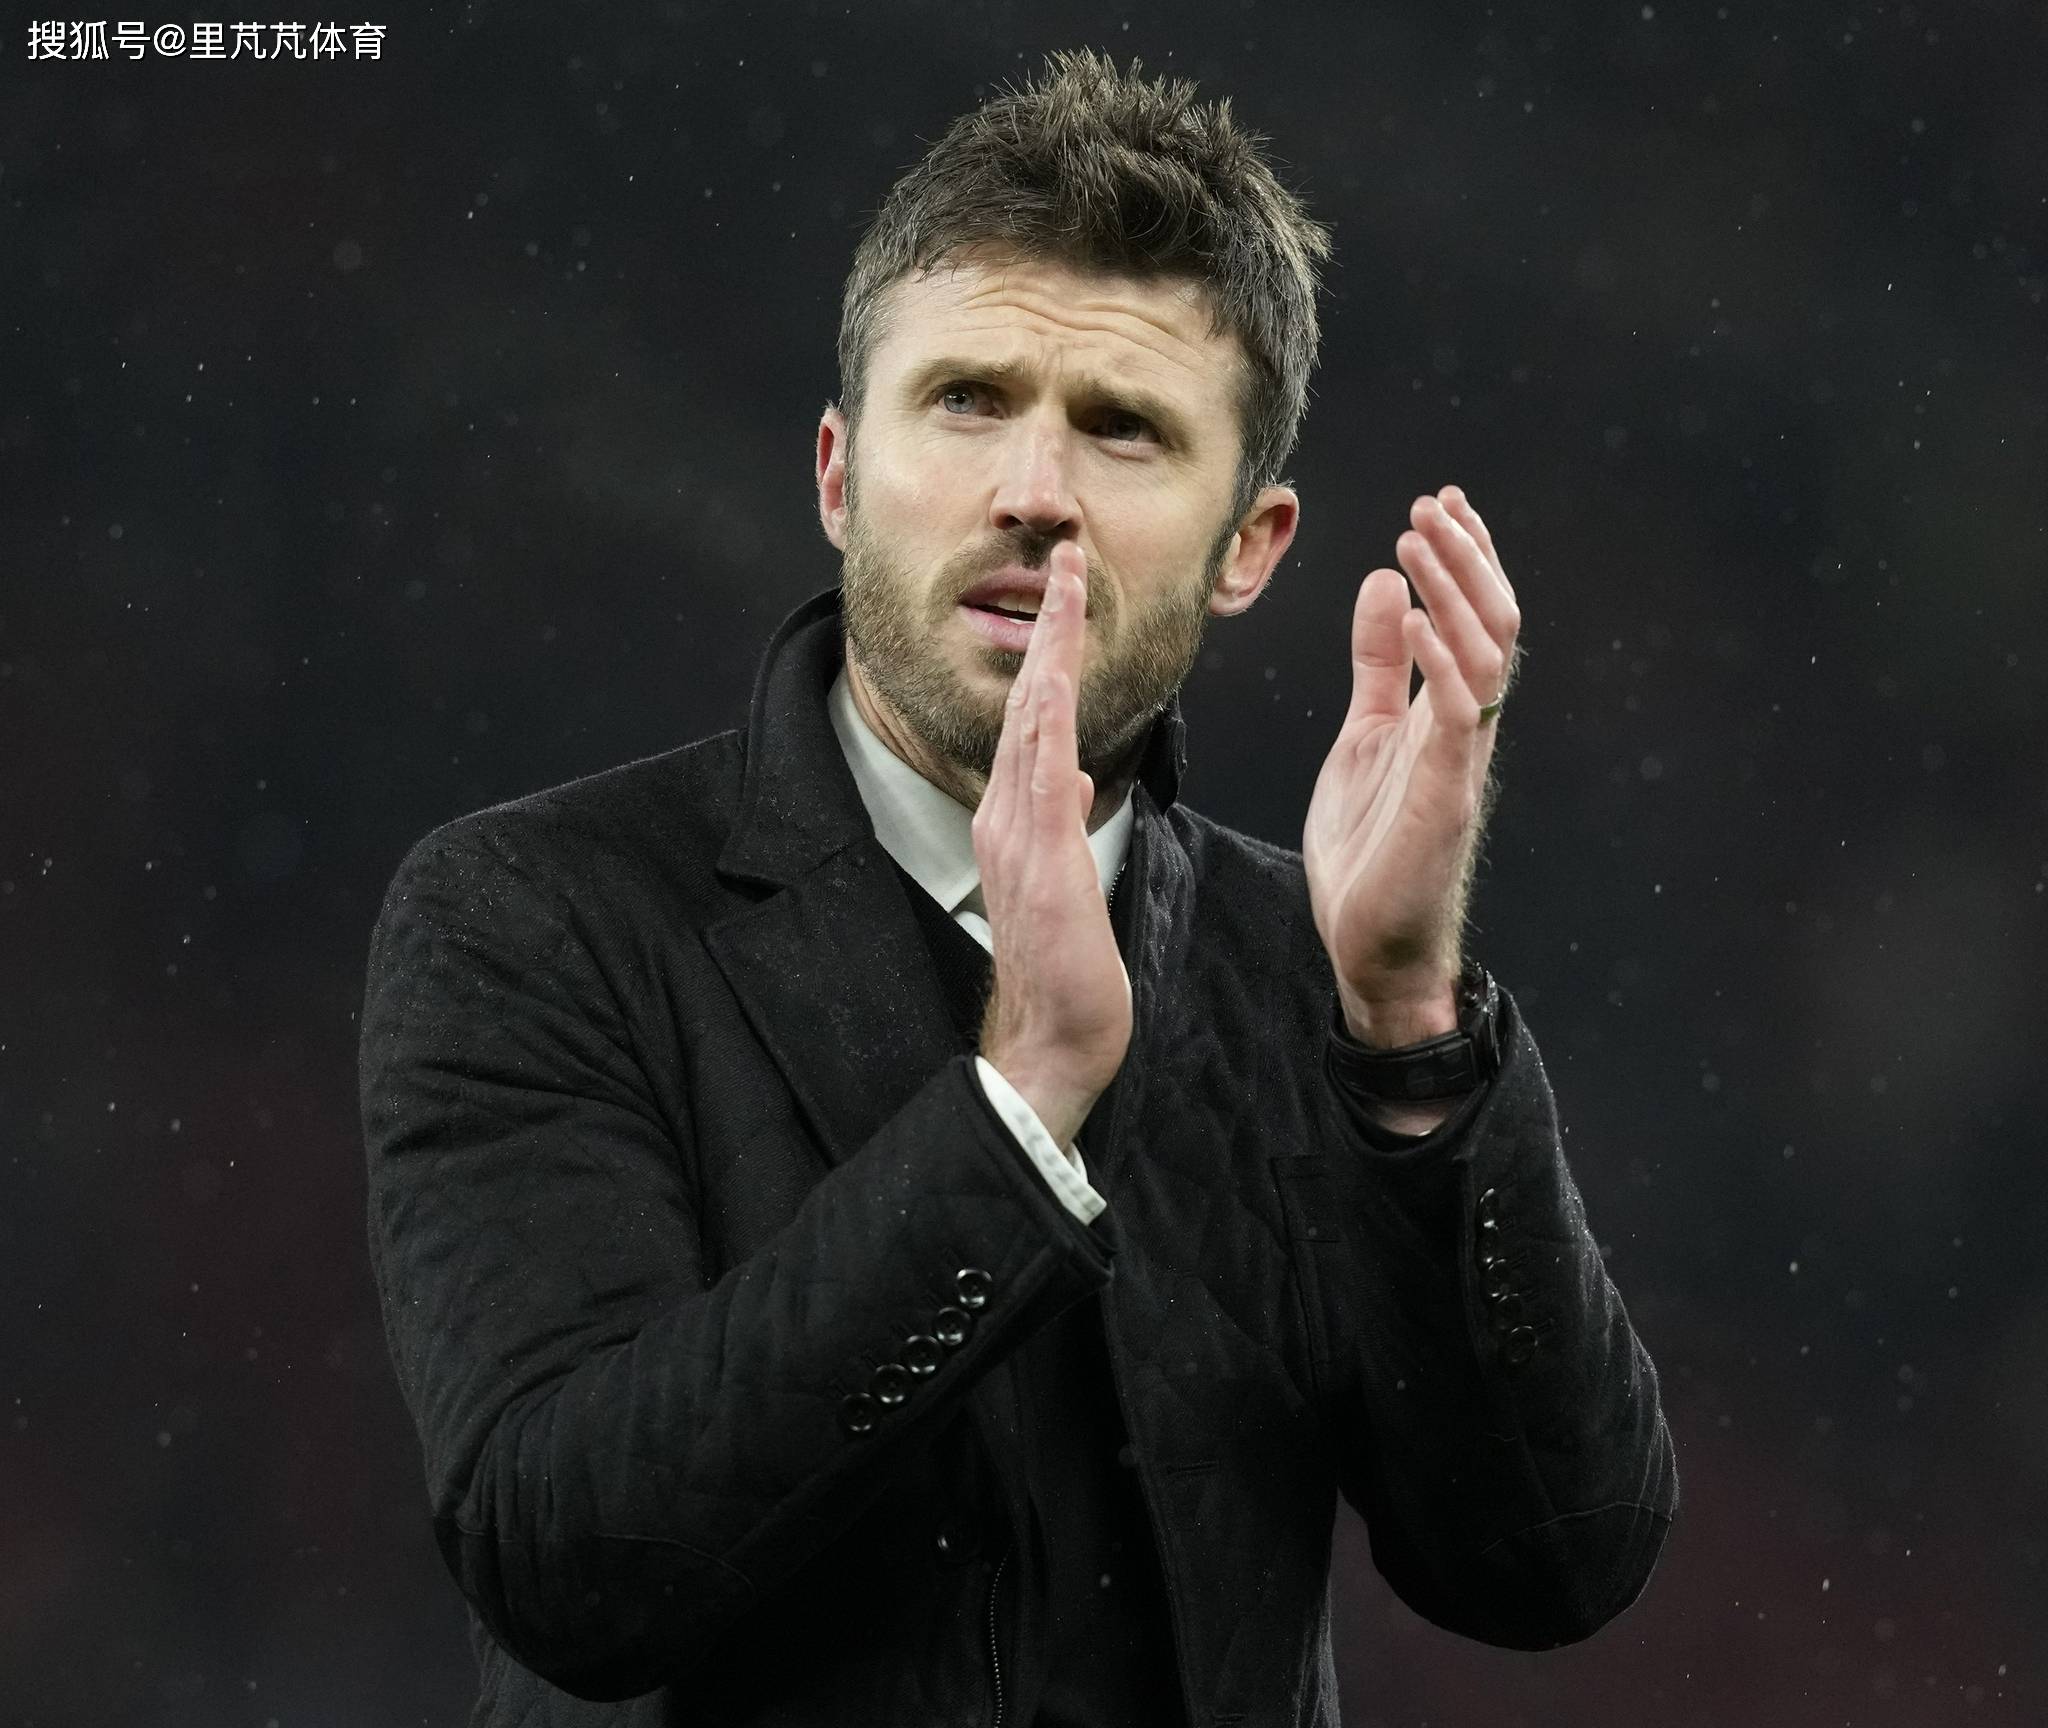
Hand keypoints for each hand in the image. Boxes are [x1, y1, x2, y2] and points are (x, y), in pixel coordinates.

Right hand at [972, 541, 1132, 1147]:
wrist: (1052, 1038)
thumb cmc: (1066, 970)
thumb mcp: (1066, 881)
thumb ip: (1061, 825)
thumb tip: (1072, 780)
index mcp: (1015, 817)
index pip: (1035, 717)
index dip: (1050, 652)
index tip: (1067, 595)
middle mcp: (1005, 813)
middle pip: (1029, 701)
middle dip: (1048, 626)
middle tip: (1064, 559)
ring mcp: (1017, 833)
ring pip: (1032, 721)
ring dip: (1049, 650)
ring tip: (1064, 588)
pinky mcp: (1041, 858)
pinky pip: (1044, 772)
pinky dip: (1049, 717)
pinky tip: (1057, 676)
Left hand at [1304, 486, 1520, 1036]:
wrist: (1371, 947)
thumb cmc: (1371, 848)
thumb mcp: (1363, 734)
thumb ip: (1375, 665)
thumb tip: (1381, 583)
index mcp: (1448, 712)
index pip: (1473, 617)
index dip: (1464, 557)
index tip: (1440, 501)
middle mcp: (1465, 728)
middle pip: (1491, 623)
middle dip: (1465, 558)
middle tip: (1430, 505)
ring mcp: (1460, 761)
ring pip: (1485, 656)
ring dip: (1453, 591)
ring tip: (1417, 539)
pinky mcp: (1444, 797)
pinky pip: (1456, 716)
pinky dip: (1438, 661)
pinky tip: (1408, 615)